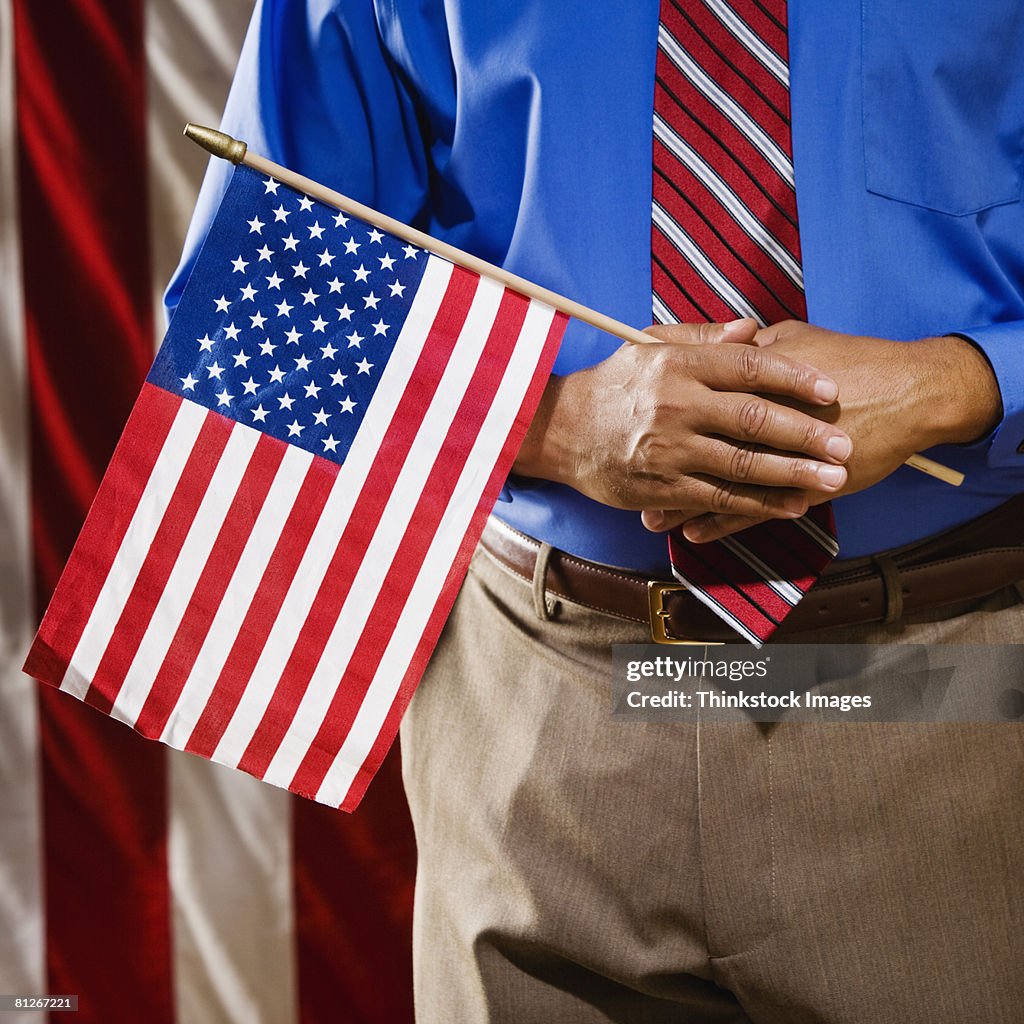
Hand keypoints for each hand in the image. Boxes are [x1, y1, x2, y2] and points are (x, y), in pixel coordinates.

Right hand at [513, 319, 852, 521]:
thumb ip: (703, 338)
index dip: (793, 378)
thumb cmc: (612, 385)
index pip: (746, 368)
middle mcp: (674, 405)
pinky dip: (757, 504)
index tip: (830, 389)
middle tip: (844, 444)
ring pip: (741, 463)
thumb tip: (752, 330)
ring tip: (831, 479)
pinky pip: (717, 497)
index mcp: (676, 365)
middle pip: (752, 419)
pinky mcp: (661, 486)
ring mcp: (667, 449)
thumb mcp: (648, 347)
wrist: (559, 431)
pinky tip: (791, 506)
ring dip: (791, 474)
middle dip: (804, 434)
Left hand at [652, 320, 1001, 541]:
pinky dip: (722, 522)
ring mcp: (782, 453)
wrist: (911, 389)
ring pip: (719, 483)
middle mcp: (763, 414)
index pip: (697, 394)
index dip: (661, 412)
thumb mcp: (794, 339)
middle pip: (697, 443)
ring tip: (651, 519)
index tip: (629, 424)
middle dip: (660, 465)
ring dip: (683, 503)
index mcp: (756, 374)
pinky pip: (754, 509)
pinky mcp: (804, 482)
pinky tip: (694, 532)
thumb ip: (748, 348)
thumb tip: (714, 347)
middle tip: (626, 480)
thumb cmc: (851, 359)